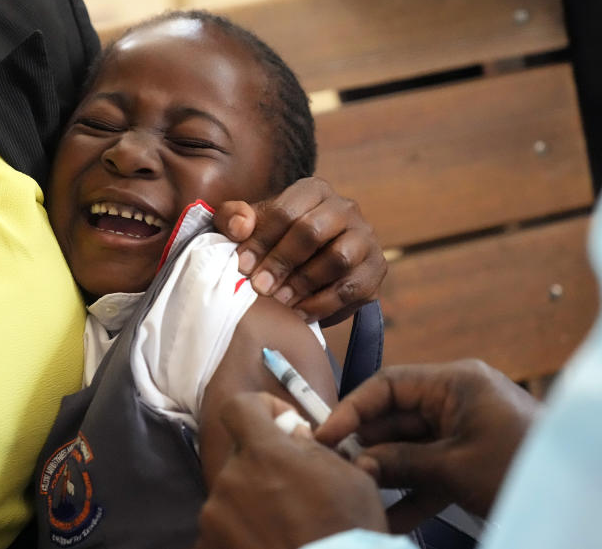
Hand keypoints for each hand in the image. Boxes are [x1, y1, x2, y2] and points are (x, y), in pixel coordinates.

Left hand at [195, 392, 386, 548]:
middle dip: (264, 468)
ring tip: (284, 528)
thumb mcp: (351, 479)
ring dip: (253, 504)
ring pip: (231, 496)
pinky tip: (268, 544)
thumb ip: (314, 448)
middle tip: (294, 493)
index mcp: (263, 453)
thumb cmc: (348, 531)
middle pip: (240, 458)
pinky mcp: (208, 546)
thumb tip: (294, 437)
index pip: (239, 408)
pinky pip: (220, 531)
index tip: (283, 427)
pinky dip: (240, 535)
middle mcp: (230, 480)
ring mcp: (214, 518)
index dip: (260, 409)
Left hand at [213, 177, 385, 325]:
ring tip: (279, 301)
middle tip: (260, 287)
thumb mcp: (249, 226)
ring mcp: (365, 238)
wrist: (306, 267)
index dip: (261, 240)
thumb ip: (233, 218)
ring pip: (338, 258)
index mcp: (313, 190)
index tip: (242, 266)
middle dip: (282, 262)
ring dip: (304, 283)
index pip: (286, 211)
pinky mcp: (375, 269)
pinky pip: (353, 288)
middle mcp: (345, 208)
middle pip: (312, 231)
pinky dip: (324, 304)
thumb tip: (239, 226)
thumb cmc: (272, 241)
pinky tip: (299, 314)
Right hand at [315, 360, 539, 530]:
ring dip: (385, 473)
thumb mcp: (454, 467)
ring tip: (355, 493)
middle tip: (334, 468)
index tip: (325, 434)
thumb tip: (355, 464)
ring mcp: (464, 432)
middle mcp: (456, 401)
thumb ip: (400, 462)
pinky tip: (389, 518)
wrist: (578, 495)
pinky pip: (431, 471)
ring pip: (409, 447)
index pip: (389, 385)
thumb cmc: (518, 469)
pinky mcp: (471, 462)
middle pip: (395, 416)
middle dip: (366, 445)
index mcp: (455, 383)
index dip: (353, 408)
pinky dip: (412, 493)